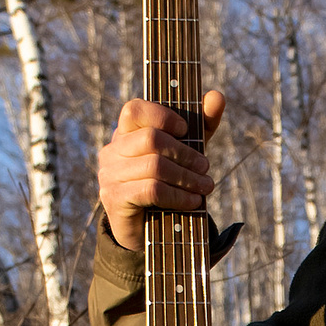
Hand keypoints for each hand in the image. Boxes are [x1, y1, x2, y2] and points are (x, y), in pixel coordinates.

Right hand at [98, 90, 223, 248]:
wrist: (147, 229)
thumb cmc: (168, 181)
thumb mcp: (188, 150)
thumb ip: (202, 123)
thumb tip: (217, 95)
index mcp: (125, 133)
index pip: (134, 110)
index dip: (163, 116)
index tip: (186, 130)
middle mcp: (112, 150)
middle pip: (151, 139)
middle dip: (186, 154)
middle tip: (206, 168)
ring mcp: (109, 174)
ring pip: (154, 166)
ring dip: (187, 178)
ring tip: (205, 187)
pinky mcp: (114, 198)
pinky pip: (151, 190)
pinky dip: (178, 196)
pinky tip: (193, 201)